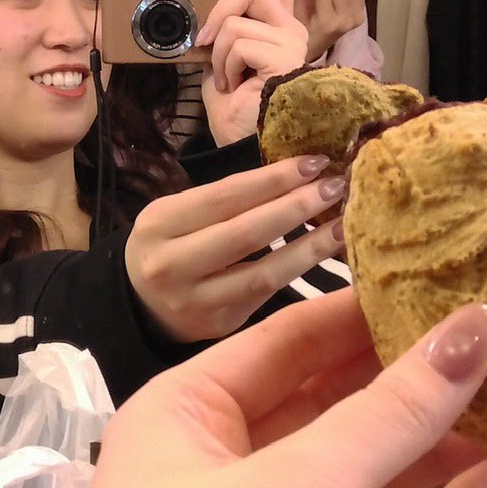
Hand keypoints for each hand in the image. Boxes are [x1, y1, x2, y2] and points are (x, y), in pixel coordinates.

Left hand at [87, 289, 486, 487]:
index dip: (364, 315)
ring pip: (367, 486)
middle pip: (331, 412)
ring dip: (441, 454)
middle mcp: (222, 474)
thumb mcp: (302, 477)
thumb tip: (475, 327)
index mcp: (186, 416)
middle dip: (412, 386)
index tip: (444, 285)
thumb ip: (395, 409)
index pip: (286, 344)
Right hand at [125, 155, 346, 343]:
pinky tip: (325, 253)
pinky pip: (268, 295)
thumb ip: (227, 199)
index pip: (226, 195)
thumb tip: (298, 172)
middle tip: (336, 187)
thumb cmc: (173, 245)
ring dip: (310, 246)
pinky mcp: (220, 325)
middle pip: (245, 233)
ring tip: (343, 224)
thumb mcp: (181, 214)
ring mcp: (196, 301)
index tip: (314, 162)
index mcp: (160, 223)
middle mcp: (171, 264)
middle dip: (296, 207)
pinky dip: (300, 271)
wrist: (143, 306)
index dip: (274, 179)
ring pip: (263, 273)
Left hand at [197, 0, 309, 146]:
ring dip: (217, 54)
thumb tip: (194, 12)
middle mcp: (291, 29)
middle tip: (204, 39)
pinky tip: (234, 86)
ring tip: (227, 79)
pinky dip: (225, 66)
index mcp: (278, 24)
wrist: (242, 142)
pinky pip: (239, 43)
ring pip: (236, 22)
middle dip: (217, 9)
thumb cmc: (234, 107)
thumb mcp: (220, 59)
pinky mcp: (284, 58)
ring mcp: (291, 43)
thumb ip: (218, 31)